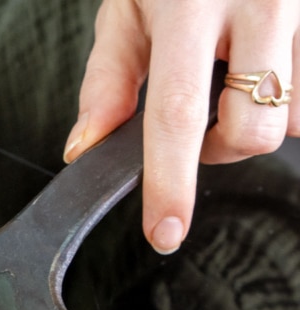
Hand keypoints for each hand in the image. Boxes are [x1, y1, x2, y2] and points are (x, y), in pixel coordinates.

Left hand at [66, 0, 299, 254]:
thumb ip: (108, 77)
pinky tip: (263, 60)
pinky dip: (289, 89)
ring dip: (261, 114)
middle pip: (255, 128)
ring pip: (296, 112)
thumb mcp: (129, 3)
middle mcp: (262, 2)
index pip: (178, 114)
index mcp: (192, 5)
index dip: (171, 181)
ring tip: (235, 73)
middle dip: (222, 149)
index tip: (165, 231)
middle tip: (198, 126)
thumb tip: (86, 148)